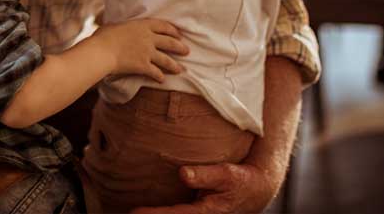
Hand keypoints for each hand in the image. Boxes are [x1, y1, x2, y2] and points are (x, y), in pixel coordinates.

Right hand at [99, 18, 188, 81]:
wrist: (102, 51)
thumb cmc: (104, 36)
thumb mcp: (115, 26)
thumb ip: (122, 28)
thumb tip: (118, 29)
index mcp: (142, 25)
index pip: (163, 26)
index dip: (172, 30)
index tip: (178, 34)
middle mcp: (148, 38)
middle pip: (169, 42)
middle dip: (179, 47)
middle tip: (187, 51)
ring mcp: (147, 52)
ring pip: (166, 59)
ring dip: (174, 65)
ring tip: (180, 70)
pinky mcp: (144, 66)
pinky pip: (156, 72)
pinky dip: (160, 77)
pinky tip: (162, 80)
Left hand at [129, 161, 276, 213]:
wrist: (255, 190)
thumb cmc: (240, 180)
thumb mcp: (227, 176)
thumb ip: (205, 175)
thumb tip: (183, 173)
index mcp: (205, 213)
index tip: (134, 212)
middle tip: (128, 212)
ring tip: (134, 211)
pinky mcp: (197, 212)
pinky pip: (179, 213)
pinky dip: (166, 212)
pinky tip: (151, 209)